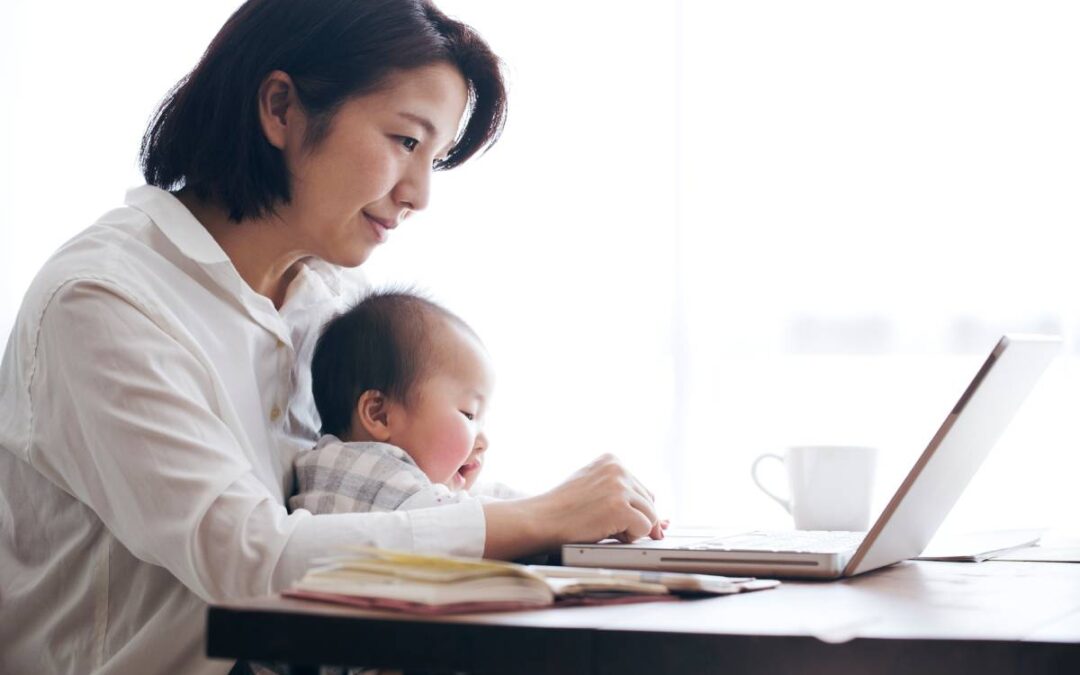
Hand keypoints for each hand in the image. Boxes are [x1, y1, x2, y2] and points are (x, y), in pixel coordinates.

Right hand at [535, 453, 662, 545]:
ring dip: (630, 529)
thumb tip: (664, 523)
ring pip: (650, 516)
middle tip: (600, 521)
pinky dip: (629, 537)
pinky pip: (644, 529)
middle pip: (650, 503)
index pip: (641, 490)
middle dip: (632, 519)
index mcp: (612, 460)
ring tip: (601, 524)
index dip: (630, 509)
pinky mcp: (620, 506)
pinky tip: (605, 530)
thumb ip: (626, 499)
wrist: (541, 519)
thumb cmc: (564, 509)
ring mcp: (620, 486)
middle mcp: (618, 468)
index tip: (607, 513)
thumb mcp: (595, 491)